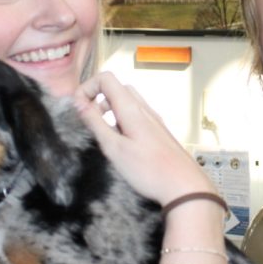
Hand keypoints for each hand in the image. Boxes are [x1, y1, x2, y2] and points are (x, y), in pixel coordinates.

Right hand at [72, 72, 211, 206]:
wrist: (183, 185)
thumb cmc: (148, 169)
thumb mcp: (114, 148)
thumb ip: (95, 123)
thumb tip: (79, 104)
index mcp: (131, 108)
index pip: (106, 78)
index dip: (87, 88)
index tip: (79, 109)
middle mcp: (144, 108)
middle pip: (117, 87)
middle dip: (98, 98)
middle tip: (90, 120)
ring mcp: (153, 119)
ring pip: (127, 101)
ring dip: (109, 110)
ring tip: (104, 133)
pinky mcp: (158, 131)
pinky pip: (136, 115)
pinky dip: (122, 120)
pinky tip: (121, 142)